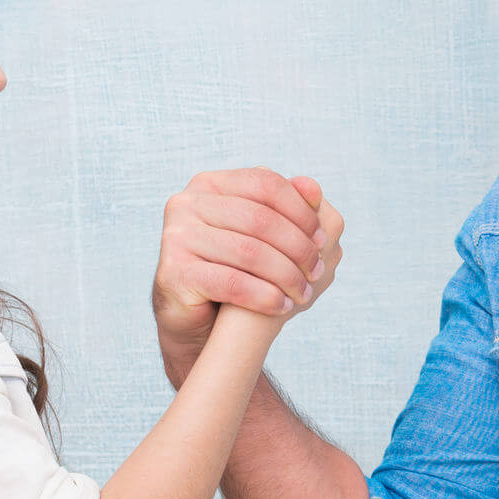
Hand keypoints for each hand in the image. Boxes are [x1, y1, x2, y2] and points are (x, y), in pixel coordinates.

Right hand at [153, 169, 343, 381]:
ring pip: (249, 251)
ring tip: (304, 293)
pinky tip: (282, 306)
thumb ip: (284, 207)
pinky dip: (265, 296)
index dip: (300, 211)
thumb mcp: (259, 235)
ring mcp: (176, 236)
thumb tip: (314, 188)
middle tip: (318, 270)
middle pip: (259, 219)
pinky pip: (233, 282)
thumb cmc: (231, 267)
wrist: (191, 314)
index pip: (265, 184)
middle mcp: (186, 203)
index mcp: (208, 184)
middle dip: (297, 247)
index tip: (323, 239)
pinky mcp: (174, 273)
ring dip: (286, 275)